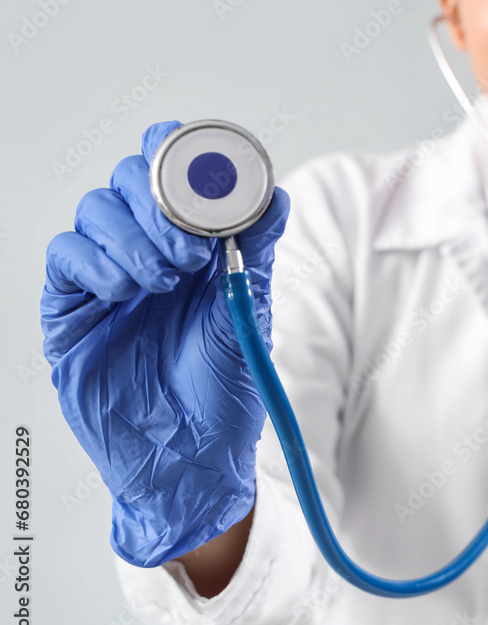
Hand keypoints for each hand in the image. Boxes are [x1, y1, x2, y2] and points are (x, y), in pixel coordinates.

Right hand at [40, 121, 290, 567]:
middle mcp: (149, 251)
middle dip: (160, 204)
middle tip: (189, 251)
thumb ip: (255, 253)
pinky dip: (95, 262)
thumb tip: (275, 197)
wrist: (192, 458)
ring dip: (132, 236)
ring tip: (165, 281)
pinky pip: (65, 257)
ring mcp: (108, 277)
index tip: (204, 175)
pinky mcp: (71, 308)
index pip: (174, 173)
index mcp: (195, 244)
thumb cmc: (224, 391)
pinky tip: (125, 291)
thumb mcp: (248, 315)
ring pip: (96, 211)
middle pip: (130, 180)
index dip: (181, 156)